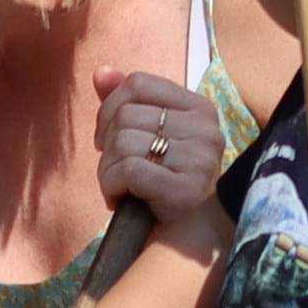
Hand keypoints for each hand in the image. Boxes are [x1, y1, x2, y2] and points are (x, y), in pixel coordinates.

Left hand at [94, 67, 224, 218]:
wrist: (189, 234)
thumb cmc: (165, 179)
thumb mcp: (150, 134)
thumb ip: (127, 101)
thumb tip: (101, 72)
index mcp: (201, 108)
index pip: (138, 84)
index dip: (110, 107)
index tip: (108, 137)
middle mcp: (206, 130)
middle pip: (126, 116)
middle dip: (108, 146)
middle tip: (116, 170)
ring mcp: (199, 160)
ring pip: (123, 143)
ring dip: (108, 170)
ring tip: (119, 187)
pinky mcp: (185, 190)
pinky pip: (128, 171)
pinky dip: (112, 186)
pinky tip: (120, 199)